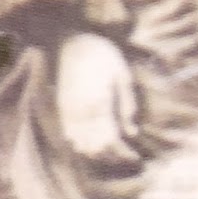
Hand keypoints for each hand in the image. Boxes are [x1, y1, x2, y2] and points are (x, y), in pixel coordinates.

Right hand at [56, 33, 140, 166]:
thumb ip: (127, 104)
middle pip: (96, 148)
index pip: (111, 141)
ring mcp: (69, 113)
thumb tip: (132, 132)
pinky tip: (94, 142)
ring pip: (82, 146)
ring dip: (98, 153)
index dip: (124, 153)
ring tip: (113, 150)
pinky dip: (83, 145)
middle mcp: (81, 114)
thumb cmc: (101, 54)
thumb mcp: (122, 74)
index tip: (135, 157)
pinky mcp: (62, 109)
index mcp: (99, 105)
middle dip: (113, 156)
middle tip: (127, 154)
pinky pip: (70, 137)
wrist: (71, 41)